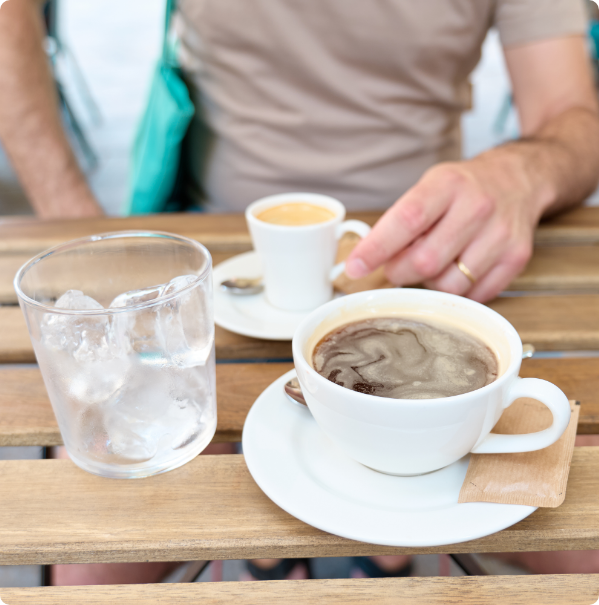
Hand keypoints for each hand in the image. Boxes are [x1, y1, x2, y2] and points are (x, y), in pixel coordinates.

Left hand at [345, 154, 545, 302]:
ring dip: (430, 283)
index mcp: (447, 184)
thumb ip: (399, 222)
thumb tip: (366, 260)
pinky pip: (474, 295)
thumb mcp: (428, 187)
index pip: (406, 221)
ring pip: (448, 284)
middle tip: (397, 266)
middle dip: (400, 271)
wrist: (518, 180)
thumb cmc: (462, 188)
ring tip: (433, 263)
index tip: (354, 267)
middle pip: (425, 261)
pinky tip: (457, 269)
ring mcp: (500, 234)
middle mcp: (477, 207)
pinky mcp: (516, 258)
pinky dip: (457, 291)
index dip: (376, 249)